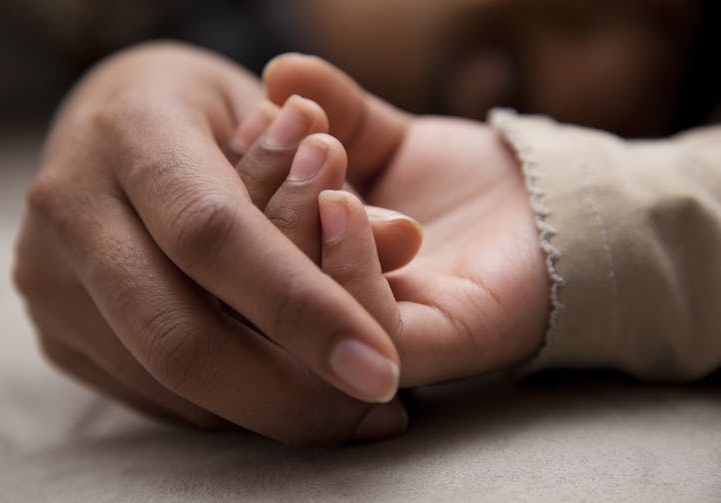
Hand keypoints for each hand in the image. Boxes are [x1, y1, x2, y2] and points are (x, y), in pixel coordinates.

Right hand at [13, 42, 409, 443]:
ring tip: (346, 415)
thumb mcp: (271, 110)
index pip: (216, 234)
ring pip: (165, 378)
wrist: (107, 121)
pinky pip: (150, 390)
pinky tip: (282, 399)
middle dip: (288, 394)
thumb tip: (406, 243)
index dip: (303, 308)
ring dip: (266, 412)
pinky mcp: (54, 328)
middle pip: (179, 333)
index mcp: (130, 131)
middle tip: (374, 418)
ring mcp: (50, 277)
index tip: (382, 368)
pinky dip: (226, 405)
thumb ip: (335, 176)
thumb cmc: (207, 110)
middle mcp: (72, 207)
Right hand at [264, 54, 550, 385]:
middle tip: (290, 132)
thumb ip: (337, 108)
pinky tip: (344, 208)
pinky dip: (347, 267)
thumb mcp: (388, 136)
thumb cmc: (464, 177)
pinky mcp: (430, 347)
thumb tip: (278, 69)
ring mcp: (377, 336)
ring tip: (320, 156)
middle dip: (267, 198)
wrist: (554, 199)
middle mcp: (337, 309)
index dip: (244, 181)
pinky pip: (371, 327)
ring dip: (299, 226)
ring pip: (307, 309)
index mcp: (315, 264)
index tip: (258, 117)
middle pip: (264, 279)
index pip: (250, 240)